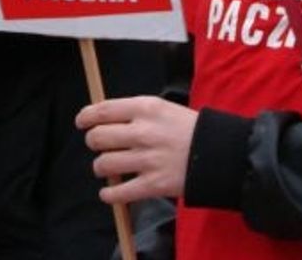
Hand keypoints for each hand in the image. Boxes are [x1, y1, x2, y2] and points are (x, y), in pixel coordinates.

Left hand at [76, 96, 197, 204]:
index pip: (102, 110)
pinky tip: (109, 192)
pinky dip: (109, 195)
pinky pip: (119, 192)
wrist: (219, 153)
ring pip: (104, 164)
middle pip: (98, 138)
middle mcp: (143, 132)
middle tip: (101, 146)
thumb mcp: (163, 108)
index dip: (86, 117)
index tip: (82, 122)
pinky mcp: (153, 185)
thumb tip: (104, 119)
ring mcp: (147, 160)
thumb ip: (134, 112)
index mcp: (145, 108)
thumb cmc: (189, 128)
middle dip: (94, 143)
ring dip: (102, 168)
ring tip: (109, 168)